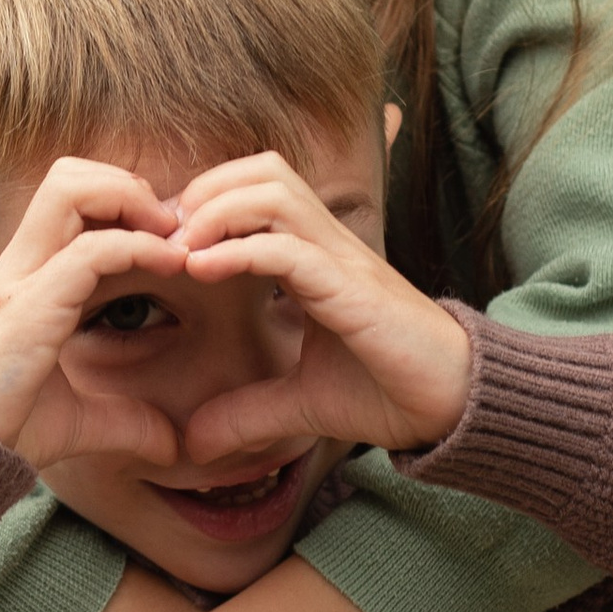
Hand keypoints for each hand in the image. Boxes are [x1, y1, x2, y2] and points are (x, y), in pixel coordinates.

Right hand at [0, 159, 188, 465]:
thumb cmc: (3, 432)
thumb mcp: (79, 422)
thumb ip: (127, 422)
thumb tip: (175, 445)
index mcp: (29, 278)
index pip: (71, 200)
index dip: (126, 204)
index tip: (173, 242)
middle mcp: (21, 265)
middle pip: (69, 175)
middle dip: (127, 185)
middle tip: (171, 229)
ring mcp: (21, 279)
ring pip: (71, 188)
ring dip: (131, 199)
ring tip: (172, 237)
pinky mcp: (29, 306)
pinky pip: (91, 250)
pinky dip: (140, 246)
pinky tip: (174, 266)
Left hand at [172, 153, 471, 470]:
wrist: (452, 408)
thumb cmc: (388, 391)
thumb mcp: (300, 404)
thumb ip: (247, 413)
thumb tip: (196, 442)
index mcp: (314, 256)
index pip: (254, 189)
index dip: (203, 204)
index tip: (160, 246)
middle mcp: (327, 244)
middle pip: (260, 169)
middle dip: (203, 190)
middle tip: (163, 238)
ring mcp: (341, 259)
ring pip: (273, 189)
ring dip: (216, 210)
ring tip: (180, 250)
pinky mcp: (351, 287)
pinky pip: (287, 247)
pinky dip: (239, 250)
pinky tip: (201, 272)